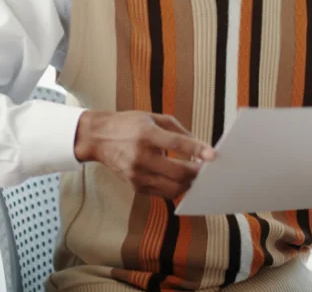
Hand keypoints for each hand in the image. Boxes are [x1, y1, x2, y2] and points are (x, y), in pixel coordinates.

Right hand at [74, 110, 214, 199]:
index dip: (197, 150)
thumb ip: (178, 131)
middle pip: (177, 171)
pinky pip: (162, 193)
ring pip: (172, 187)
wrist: (98, 138)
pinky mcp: (135, 185)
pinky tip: (182, 182)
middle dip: (197, 173)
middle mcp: (141, 156)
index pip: (176, 144)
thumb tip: (200, 147)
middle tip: (209, 171)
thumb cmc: (129, 125)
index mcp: (146, 134)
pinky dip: (176, 189)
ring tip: (197, 177)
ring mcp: (137, 174)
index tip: (213, 155)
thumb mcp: (153, 118)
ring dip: (189, 184)